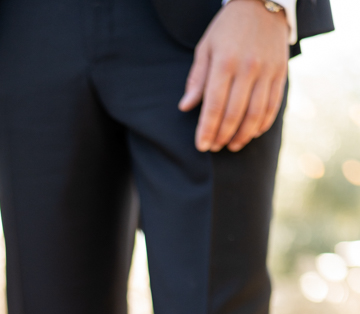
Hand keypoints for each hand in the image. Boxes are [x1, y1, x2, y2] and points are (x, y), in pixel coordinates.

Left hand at [178, 0, 288, 153]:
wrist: (263, 2)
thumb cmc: (228, 28)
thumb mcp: (206, 47)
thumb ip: (197, 78)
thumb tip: (185, 106)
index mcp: (225, 62)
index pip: (214, 106)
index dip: (207, 130)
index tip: (201, 145)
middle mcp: (248, 68)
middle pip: (234, 114)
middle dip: (222, 136)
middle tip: (214, 147)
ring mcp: (267, 71)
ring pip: (255, 114)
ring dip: (243, 135)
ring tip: (232, 145)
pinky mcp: (281, 72)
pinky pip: (273, 105)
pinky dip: (263, 123)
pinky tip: (253, 133)